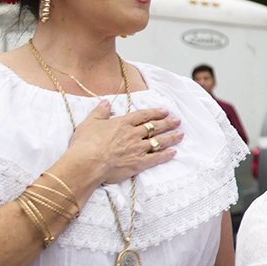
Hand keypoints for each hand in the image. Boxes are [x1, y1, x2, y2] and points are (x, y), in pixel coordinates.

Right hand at [64, 102, 183, 189]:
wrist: (87, 163)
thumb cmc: (85, 143)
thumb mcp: (89, 122)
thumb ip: (100, 111)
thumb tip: (106, 102)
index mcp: (123, 123)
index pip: (143, 116)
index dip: (155, 113)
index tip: (165, 111)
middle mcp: (133, 134)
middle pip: (155, 127)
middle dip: (168, 123)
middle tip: (178, 121)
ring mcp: (138, 149)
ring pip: (159, 141)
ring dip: (171, 138)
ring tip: (181, 135)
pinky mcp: (139, 163)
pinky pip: (156, 158)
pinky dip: (166, 155)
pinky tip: (174, 153)